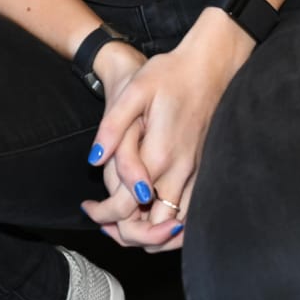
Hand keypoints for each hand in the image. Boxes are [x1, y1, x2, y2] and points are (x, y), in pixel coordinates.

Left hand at [85, 13, 252, 250]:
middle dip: (125, 233)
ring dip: (150, 234)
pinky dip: (172, 226)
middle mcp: (181, 170)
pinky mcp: (206, 170)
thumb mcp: (135, 91)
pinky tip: (154, 216)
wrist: (211, 64)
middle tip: (103, 222)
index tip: (88, 209)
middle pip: (152, 228)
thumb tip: (94, 161)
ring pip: (175, 227)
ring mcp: (198, 173)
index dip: (103, 215)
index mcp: (159, 154)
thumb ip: (113, 127)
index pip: (127, 207)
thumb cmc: (170, 74)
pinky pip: (192, 214)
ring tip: (124, 223)